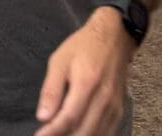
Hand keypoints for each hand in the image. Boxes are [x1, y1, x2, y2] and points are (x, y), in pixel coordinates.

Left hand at [36, 7, 133, 134]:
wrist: (115, 36)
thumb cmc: (84, 46)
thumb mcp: (60, 61)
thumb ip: (51, 89)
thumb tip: (42, 117)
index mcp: (86, 83)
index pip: (69, 118)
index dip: (53, 132)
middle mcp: (103, 98)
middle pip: (83, 132)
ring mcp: (114, 106)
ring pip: (96, 135)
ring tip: (61, 135)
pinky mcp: (119, 109)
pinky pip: (108, 132)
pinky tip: (79, 134)